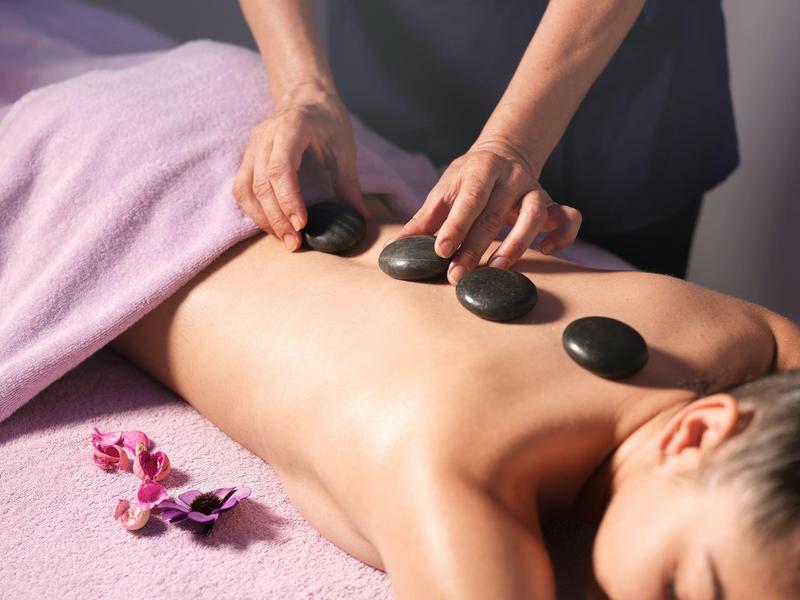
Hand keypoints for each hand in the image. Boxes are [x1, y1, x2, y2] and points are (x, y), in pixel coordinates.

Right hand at [232, 81, 367, 250]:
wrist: (305, 95)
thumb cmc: (327, 120)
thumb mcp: (344, 148)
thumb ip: (349, 183)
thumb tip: (362, 217)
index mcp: (291, 128)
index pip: (280, 168)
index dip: (288, 199)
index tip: (302, 224)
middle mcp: (265, 136)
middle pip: (261, 183)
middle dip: (276, 218)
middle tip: (294, 243)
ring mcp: (253, 146)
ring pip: (246, 188)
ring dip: (262, 218)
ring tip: (283, 239)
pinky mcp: (248, 157)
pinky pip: (242, 188)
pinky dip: (253, 210)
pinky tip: (271, 225)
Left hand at [393, 138, 580, 283]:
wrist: (503, 154)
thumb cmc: (467, 179)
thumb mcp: (444, 190)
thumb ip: (424, 219)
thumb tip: (395, 247)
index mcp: (480, 169)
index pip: (469, 199)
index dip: (456, 226)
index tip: (441, 250)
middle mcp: (511, 177)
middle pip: (495, 214)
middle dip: (475, 248)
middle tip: (458, 275)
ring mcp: (535, 189)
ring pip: (535, 215)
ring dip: (517, 244)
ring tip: (497, 269)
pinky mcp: (552, 202)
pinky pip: (569, 217)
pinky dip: (563, 235)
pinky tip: (546, 251)